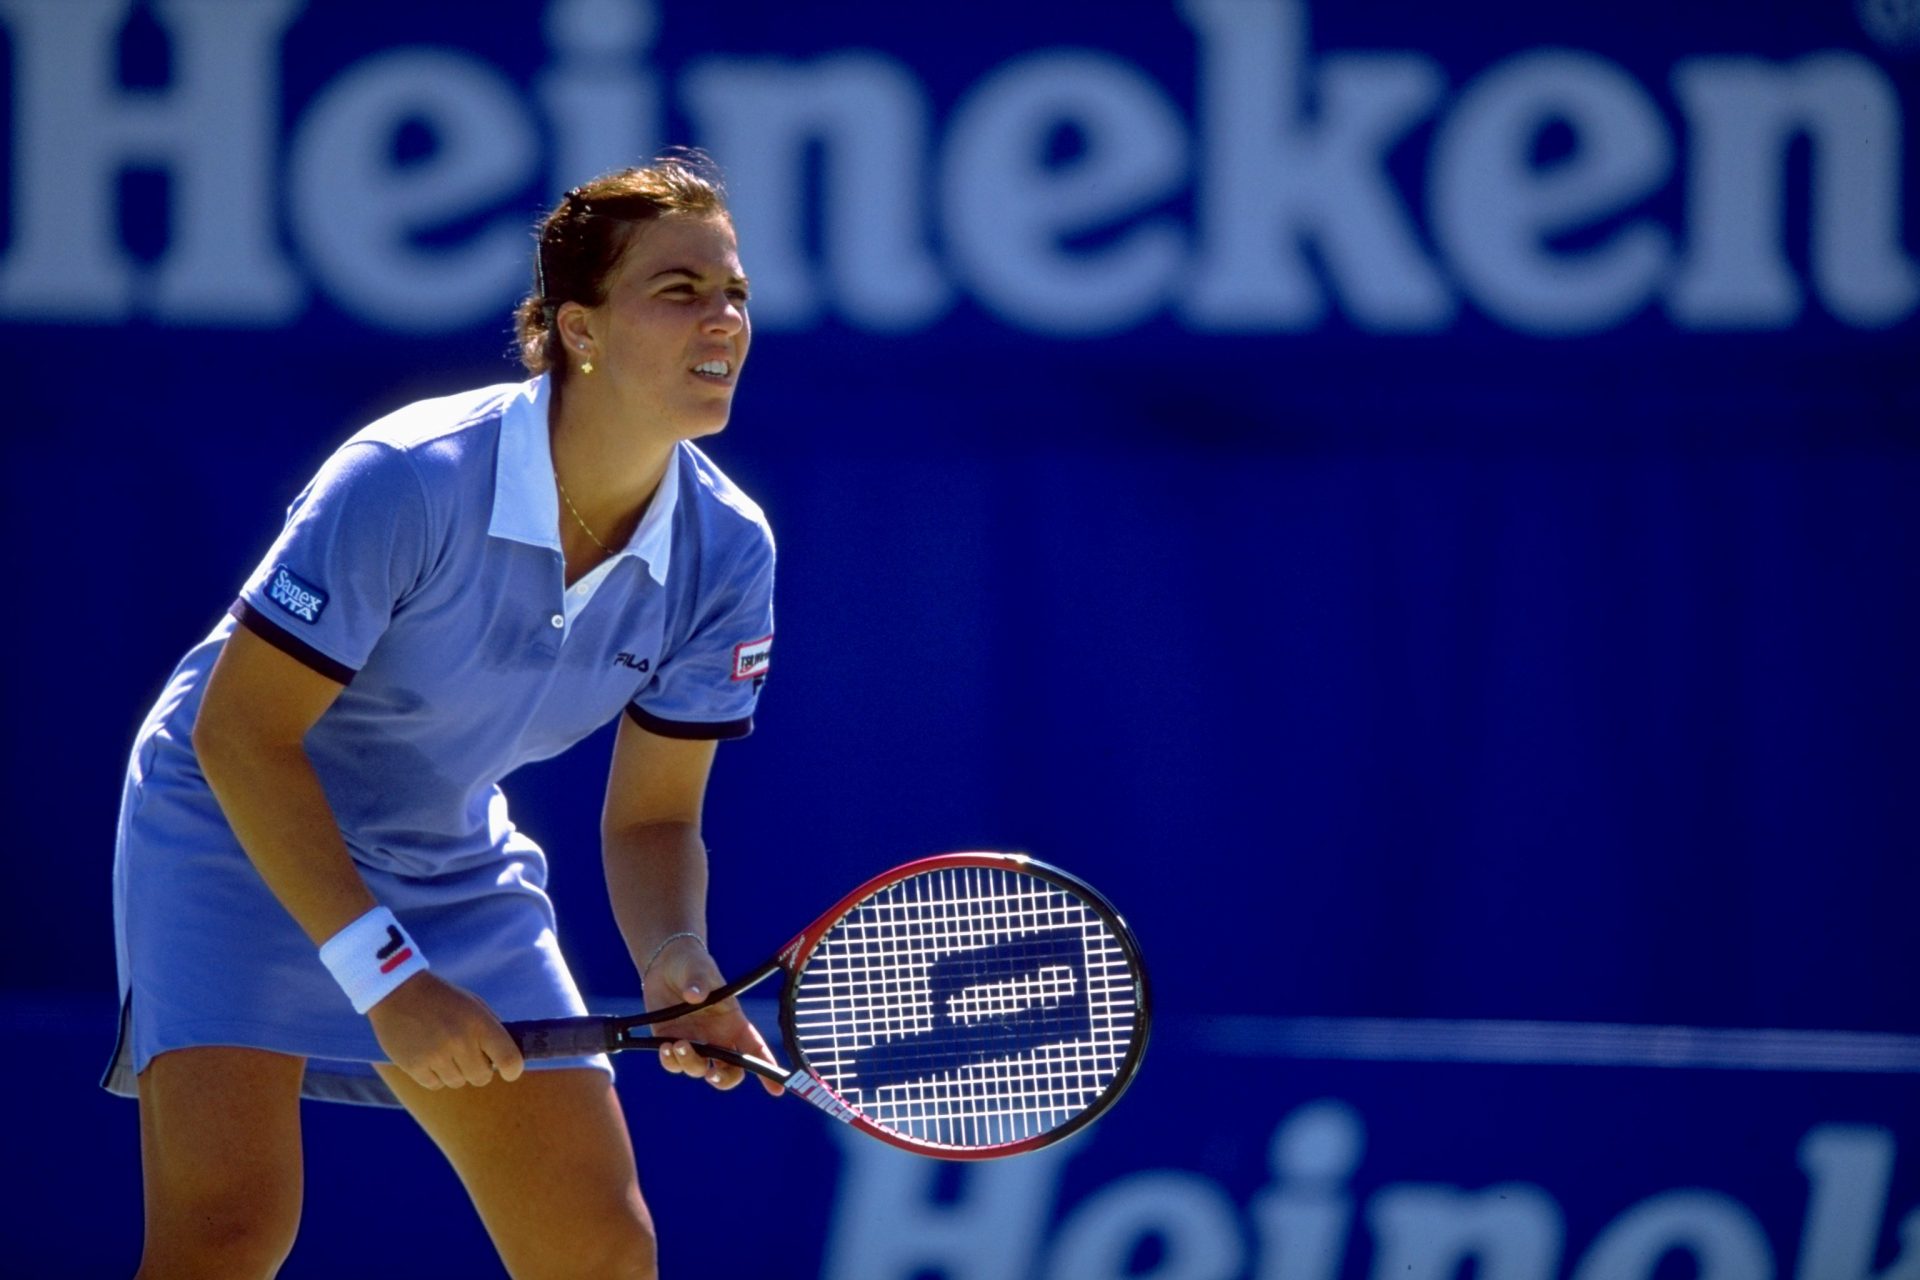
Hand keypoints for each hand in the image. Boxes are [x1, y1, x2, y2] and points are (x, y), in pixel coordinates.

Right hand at [367, 971, 525, 1090]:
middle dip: (478, 1069)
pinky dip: (434, 1075)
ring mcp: (436, 1055)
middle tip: (467, 1054)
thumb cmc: (441, 997)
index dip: (512, 1070)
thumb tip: (506, 1057)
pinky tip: (428, 1056)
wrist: (397, 991)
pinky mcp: (414, 1066)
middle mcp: (460, 1041)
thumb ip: (491, 1028)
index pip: (509, 1059)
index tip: (508, 1071)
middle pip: (482, 1077)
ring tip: (443, 1050)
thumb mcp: (473, 1004)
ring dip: (454, 1072)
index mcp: (480, 1023)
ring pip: (458, 1082)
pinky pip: (435, 1085)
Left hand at [645, 936, 782, 1095]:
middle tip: (712, 1076)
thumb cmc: (692, 964)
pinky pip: (674, 1064)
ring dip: (690, 1063)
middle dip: (723, 1080)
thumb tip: (694, 996)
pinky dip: (670, 1061)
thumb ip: (700, 981)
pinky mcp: (670, 1042)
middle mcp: (716, 1038)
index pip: (755, 1049)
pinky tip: (665, 1048)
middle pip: (729, 1072)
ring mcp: (694, 1042)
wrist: (664, 963)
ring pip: (699, 1069)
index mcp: (733, 1023)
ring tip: (677, 1044)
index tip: (777, 1089)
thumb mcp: (699, 969)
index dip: (767, 1069)